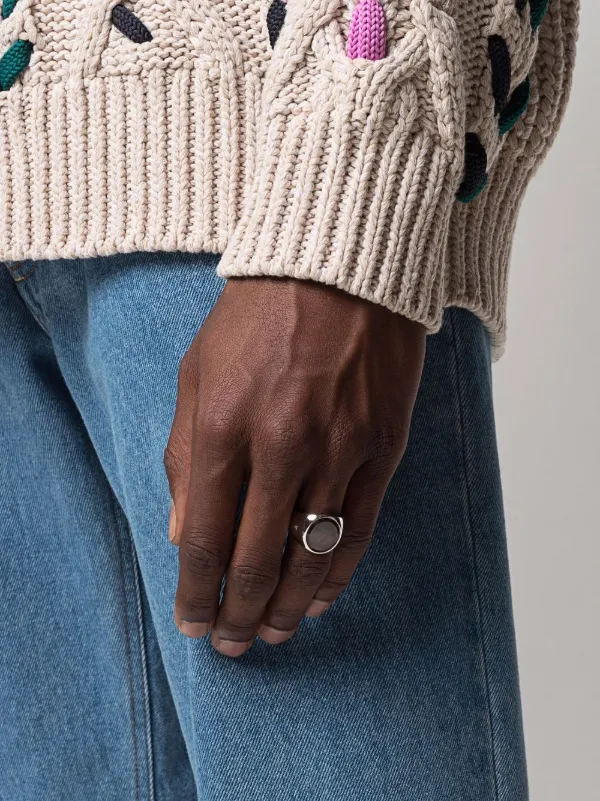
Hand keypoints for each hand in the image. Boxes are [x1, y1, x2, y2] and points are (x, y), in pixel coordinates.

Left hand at [165, 278, 424, 656]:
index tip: (194, 623)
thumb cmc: (255, 318)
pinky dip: (338, 573)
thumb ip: (183, 457)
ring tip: (274, 634)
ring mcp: (338, 449)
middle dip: (240, 614)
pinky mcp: (382, 447)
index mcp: (222, 425)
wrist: (337, 267)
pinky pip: (359, 529)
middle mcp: (280, 446)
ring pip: (310, 555)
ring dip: (288, 606)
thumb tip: (182, 534)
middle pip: (255, 559)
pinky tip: (321, 598)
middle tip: (233, 644)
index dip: (196, 591)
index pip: (203, 536)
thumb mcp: (195, 375)